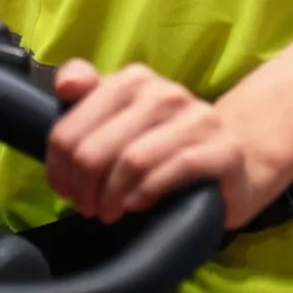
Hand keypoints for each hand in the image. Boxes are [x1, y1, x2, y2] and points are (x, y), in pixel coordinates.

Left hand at [45, 59, 280, 228]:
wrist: (233, 158)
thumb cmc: (166, 144)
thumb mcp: (122, 119)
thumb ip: (88, 97)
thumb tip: (65, 87)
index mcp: (135, 80)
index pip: (73, 121)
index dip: (59, 161)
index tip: (63, 185)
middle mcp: (166, 93)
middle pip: (95, 147)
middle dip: (81, 186)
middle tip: (85, 206)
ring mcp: (198, 119)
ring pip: (132, 160)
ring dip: (111, 197)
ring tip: (108, 212)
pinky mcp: (223, 150)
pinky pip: (174, 170)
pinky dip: (147, 193)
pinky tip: (138, 205)